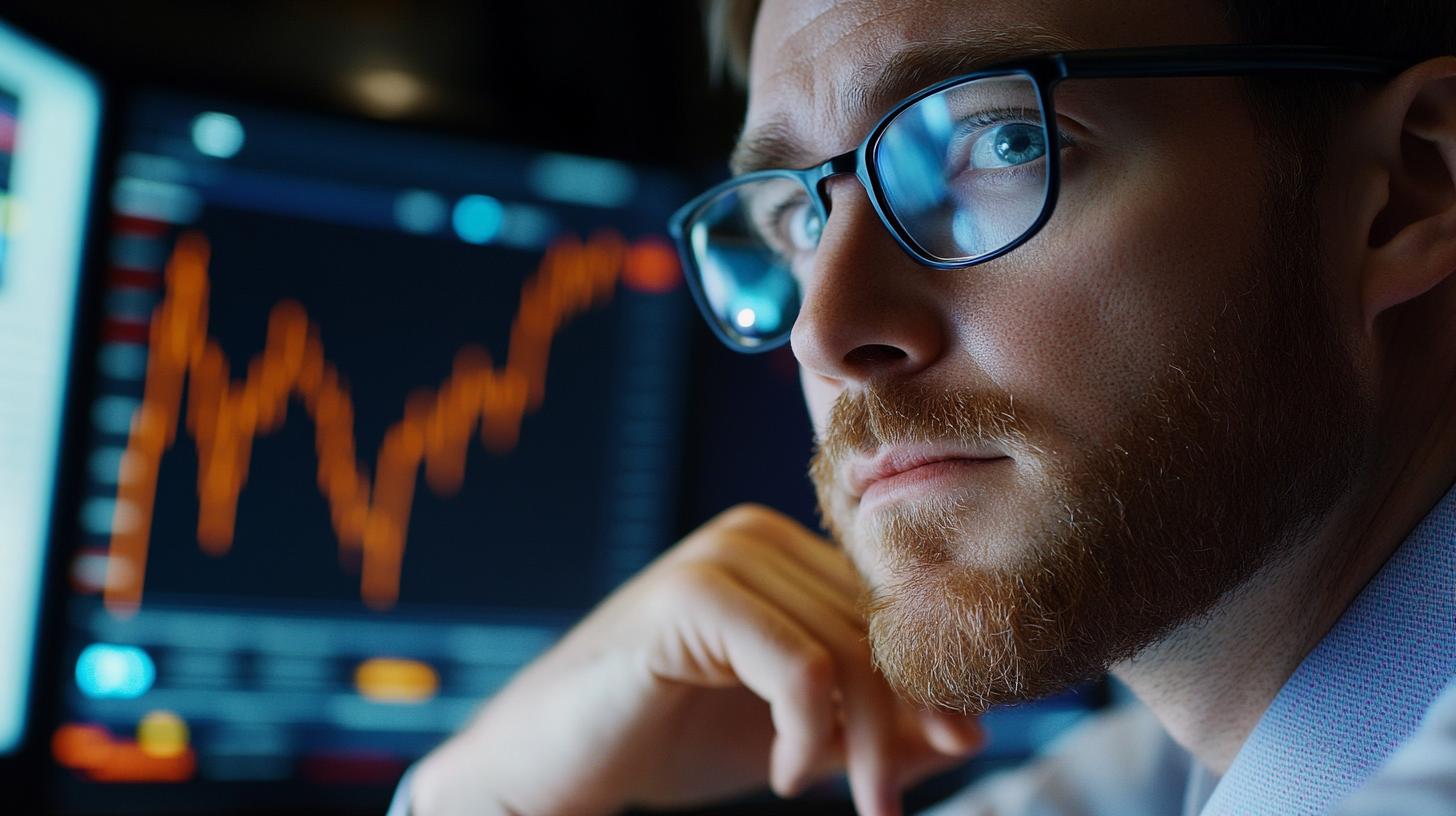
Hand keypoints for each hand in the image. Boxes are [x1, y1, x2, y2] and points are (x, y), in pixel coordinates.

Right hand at [410, 504, 984, 815]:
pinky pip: (800, 667)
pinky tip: (780, 774)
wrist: (549, 764)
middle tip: (888, 804)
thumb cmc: (665, 740)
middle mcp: (754, 534)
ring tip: (852, 800)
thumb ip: (871, 725)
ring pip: (849, 649)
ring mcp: (720, 557)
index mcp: (780, 550)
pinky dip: (808, 734)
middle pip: (876, 627)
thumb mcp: (793, 737)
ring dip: (863, 743)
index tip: (957, 746)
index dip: (928, 678)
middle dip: (903, 724)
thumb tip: (970, 728)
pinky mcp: (691, 594)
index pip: (887, 606)